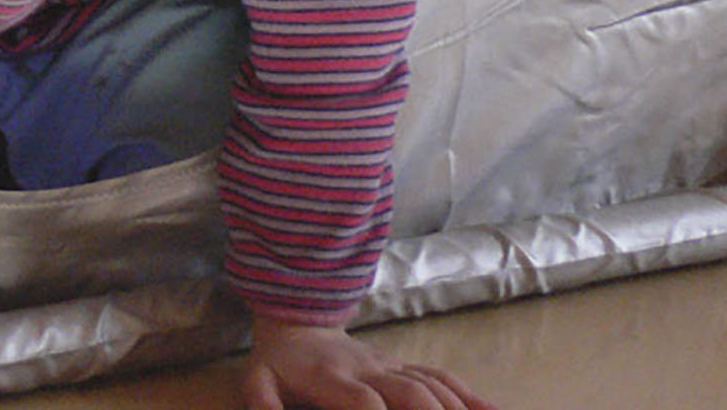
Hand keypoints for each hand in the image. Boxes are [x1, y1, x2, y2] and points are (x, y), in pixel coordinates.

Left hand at [244, 320, 497, 409]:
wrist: (296, 324)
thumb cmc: (278, 367)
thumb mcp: (257, 384)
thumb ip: (262, 405)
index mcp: (333, 380)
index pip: (364, 401)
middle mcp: (369, 370)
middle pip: (410, 392)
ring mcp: (391, 366)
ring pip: (432, 385)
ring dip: (459, 409)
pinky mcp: (404, 366)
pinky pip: (440, 377)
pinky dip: (469, 396)